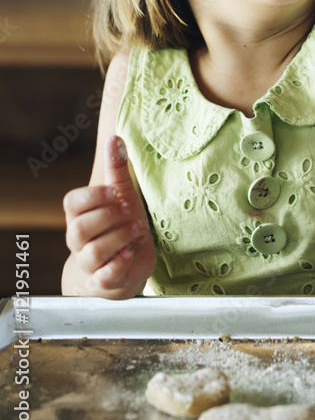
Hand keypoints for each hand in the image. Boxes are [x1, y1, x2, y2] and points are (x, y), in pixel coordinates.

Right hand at [63, 135, 155, 296]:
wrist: (129, 263)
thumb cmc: (122, 224)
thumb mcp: (123, 195)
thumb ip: (117, 169)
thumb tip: (115, 137)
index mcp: (80, 216)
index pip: (72, 203)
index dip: (94, 196)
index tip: (115, 192)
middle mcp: (79, 240)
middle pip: (81, 228)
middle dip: (109, 217)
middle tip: (129, 211)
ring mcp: (90, 263)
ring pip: (93, 252)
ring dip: (118, 238)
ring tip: (137, 230)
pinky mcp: (104, 281)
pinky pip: (104, 277)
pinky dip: (118, 264)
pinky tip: (130, 254)